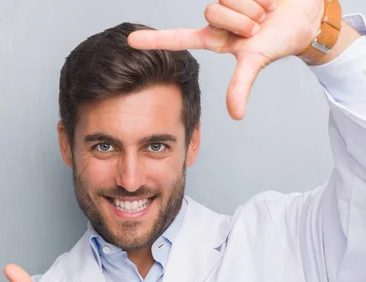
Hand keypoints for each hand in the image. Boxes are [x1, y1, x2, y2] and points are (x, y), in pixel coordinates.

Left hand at [128, 0, 324, 119]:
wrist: (306, 15)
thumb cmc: (280, 37)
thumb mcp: (256, 60)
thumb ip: (241, 85)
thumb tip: (235, 115)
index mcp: (214, 38)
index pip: (178, 38)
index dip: (154, 40)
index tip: (129, 41)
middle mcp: (216, 18)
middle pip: (212, 13)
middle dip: (242, 21)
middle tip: (259, 26)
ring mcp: (226, 1)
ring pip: (226, 0)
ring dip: (253, 8)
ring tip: (265, 13)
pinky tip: (269, 0)